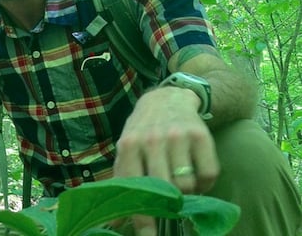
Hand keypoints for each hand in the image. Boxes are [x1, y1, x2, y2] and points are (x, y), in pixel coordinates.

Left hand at [112, 86, 219, 234]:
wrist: (167, 98)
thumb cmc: (143, 131)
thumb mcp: (127, 150)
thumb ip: (121, 183)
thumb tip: (112, 223)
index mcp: (128, 146)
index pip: (135, 189)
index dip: (142, 218)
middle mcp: (151, 140)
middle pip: (165, 189)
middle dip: (169, 203)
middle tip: (171, 204)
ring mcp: (177, 136)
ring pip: (187, 184)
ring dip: (187, 192)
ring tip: (182, 183)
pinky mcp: (200, 135)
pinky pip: (208, 173)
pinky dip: (206, 182)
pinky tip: (197, 173)